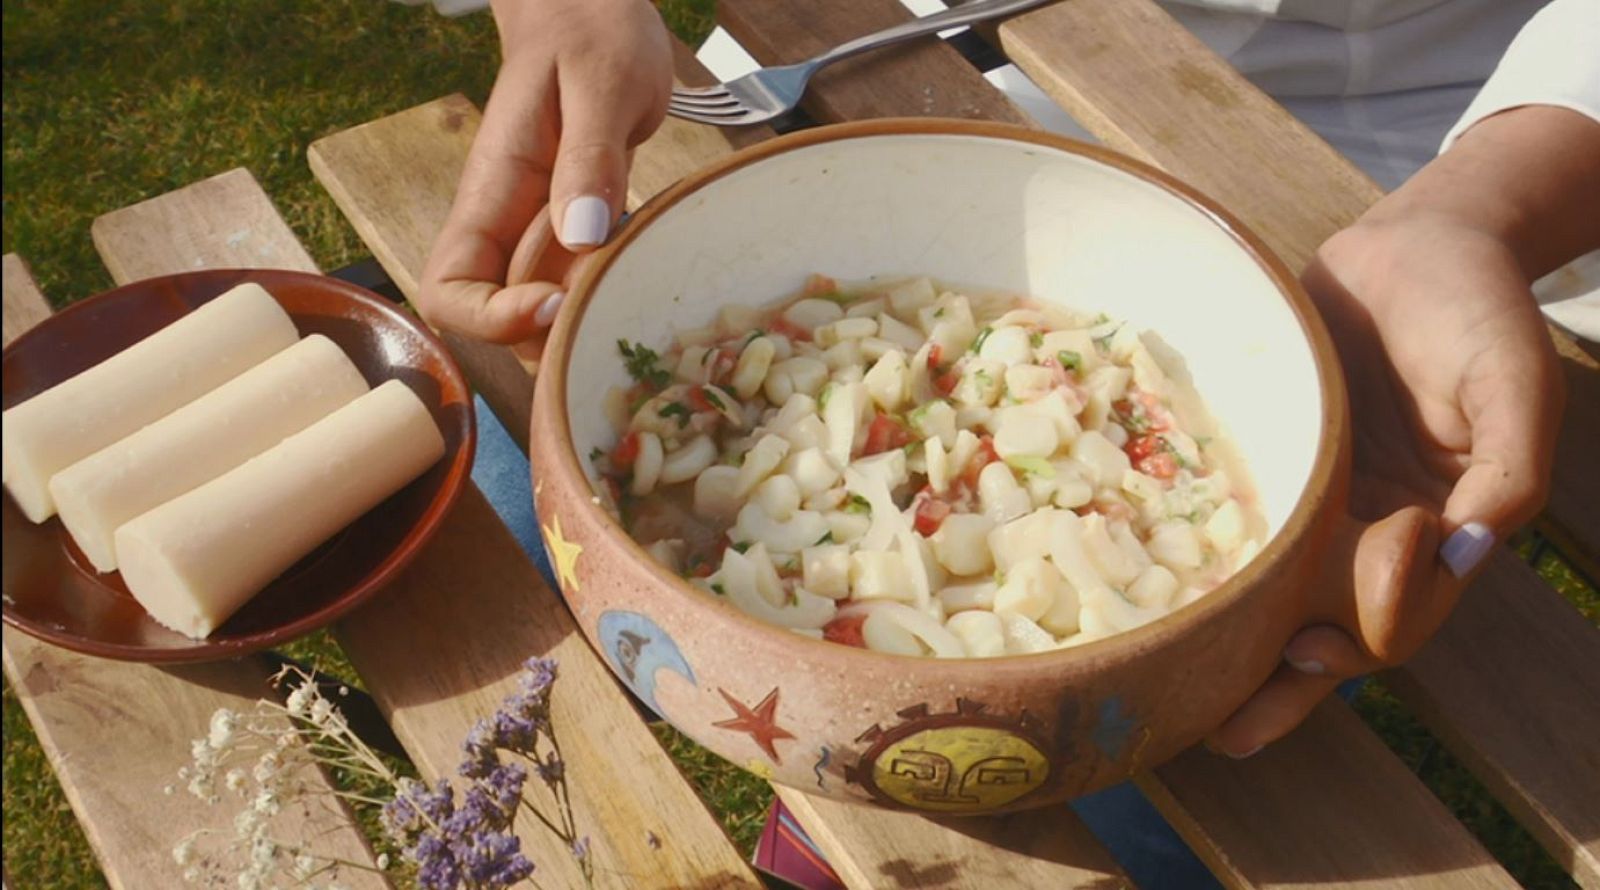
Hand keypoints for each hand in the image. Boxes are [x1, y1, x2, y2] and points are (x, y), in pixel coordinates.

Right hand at [417, 0, 671, 345]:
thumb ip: (590, 156)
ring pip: (542, 315)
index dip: (492, 318)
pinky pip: (584, 283)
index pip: (448, 289)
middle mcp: (508, 224)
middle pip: (494, 321)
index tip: (556, 302)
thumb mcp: (602, 81)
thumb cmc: (591, 32)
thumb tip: (581, 235)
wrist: (595, 10)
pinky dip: (613, 293)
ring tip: (641, 291)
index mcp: (492, 191)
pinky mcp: (580, 230)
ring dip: (585, 322)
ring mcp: (543, 232)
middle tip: (613, 310)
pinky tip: (653, 271)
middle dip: (546, 338)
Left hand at [1208, 105, 1599, 756]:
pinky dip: (1199, 563)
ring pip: (1270, 593)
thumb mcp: (1512, 382)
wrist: (1416, 243)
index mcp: (1435, 529)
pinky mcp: (1267, 462)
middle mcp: (1369, 532)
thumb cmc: (1475, 310)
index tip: (1310, 649)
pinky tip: (1151, 595)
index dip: (1361, 636)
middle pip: (1326, 627)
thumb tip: (1467, 550)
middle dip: (1280, 683)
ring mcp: (1313, 502)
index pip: (1399, 610)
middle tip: (1224, 729)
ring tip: (1173, 698)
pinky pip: (1231, 522)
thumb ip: (1506, 469)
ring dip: (1231, 649)